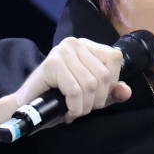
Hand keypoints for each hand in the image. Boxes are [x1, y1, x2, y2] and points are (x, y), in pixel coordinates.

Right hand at [15, 36, 131, 123]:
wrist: (26, 108)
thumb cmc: (57, 100)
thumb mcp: (90, 97)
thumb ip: (110, 93)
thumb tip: (126, 91)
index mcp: (86, 46)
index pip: (115, 59)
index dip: (110, 84)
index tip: (94, 95)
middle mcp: (74, 43)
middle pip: (104, 76)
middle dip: (96, 100)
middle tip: (81, 107)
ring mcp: (62, 52)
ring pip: (91, 85)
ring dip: (84, 106)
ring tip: (72, 109)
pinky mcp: (52, 64)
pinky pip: (75, 91)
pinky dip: (74, 107)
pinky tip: (66, 110)